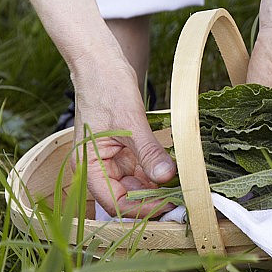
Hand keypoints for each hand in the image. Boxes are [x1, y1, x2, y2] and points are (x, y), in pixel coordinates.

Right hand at [71, 57, 175, 217]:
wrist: (101, 62)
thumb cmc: (106, 87)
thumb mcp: (130, 122)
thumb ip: (148, 152)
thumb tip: (167, 177)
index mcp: (88, 166)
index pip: (116, 202)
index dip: (143, 208)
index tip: (170, 205)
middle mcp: (98, 168)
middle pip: (127, 197)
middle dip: (154, 199)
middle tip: (183, 197)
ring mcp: (111, 160)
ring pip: (138, 185)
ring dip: (158, 187)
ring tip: (183, 185)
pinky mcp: (124, 151)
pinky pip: (143, 169)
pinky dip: (158, 171)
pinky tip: (175, 170)